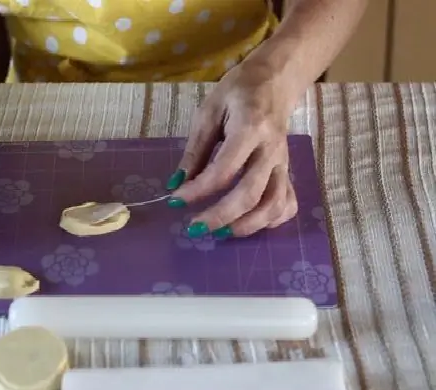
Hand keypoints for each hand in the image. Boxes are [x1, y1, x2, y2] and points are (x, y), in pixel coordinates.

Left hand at [166, 61, 297, 238]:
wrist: (274, 81)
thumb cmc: (237, 93)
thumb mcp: (208, 112)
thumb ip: (195, 150)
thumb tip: (176, 184)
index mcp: (250, 129)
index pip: (224, 170)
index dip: (198, 190)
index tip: (175, 201)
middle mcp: (271, 151)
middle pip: (250, 194)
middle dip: (220, 217)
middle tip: (194, 229)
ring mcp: (284, 164)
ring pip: (273, 205)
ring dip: (247, 226)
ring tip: (220, 234)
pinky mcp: (288, 171)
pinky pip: (287, 203)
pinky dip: (272, 220)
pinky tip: (250, 224)